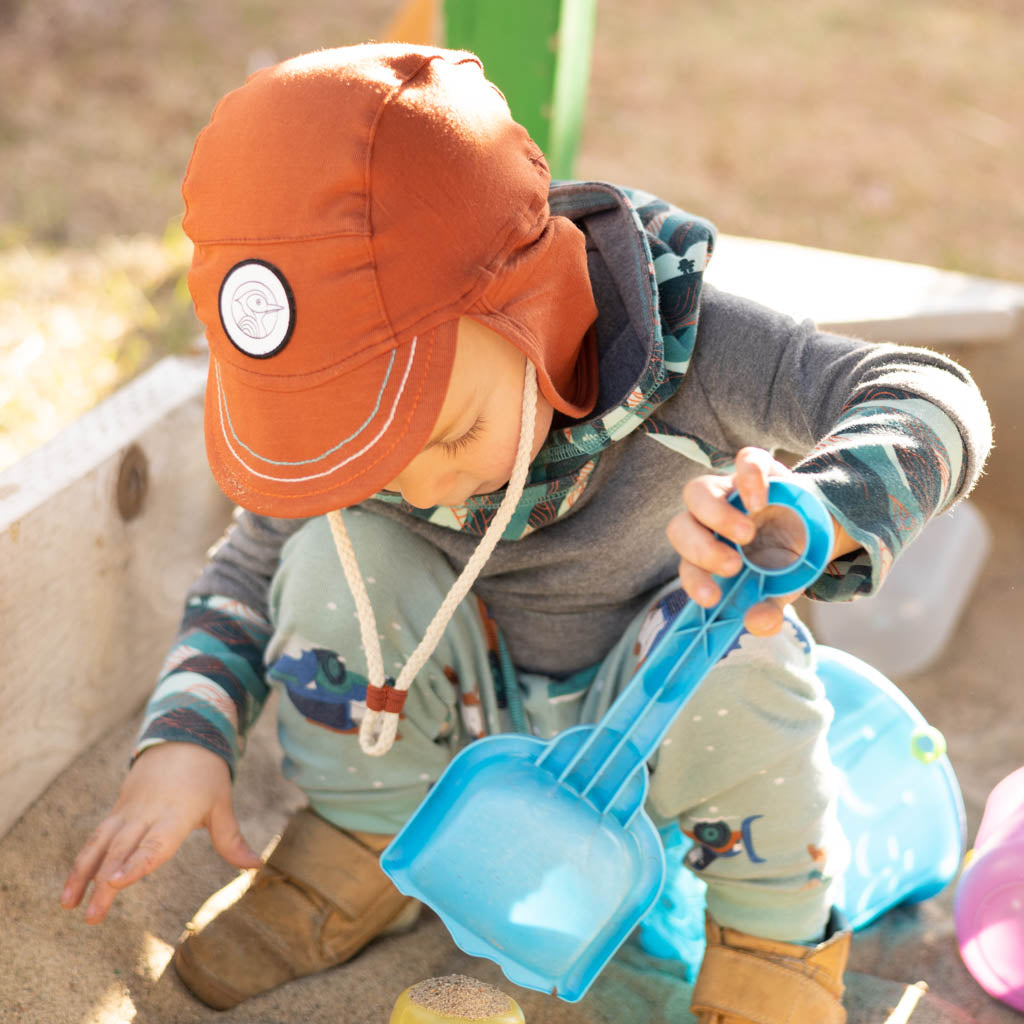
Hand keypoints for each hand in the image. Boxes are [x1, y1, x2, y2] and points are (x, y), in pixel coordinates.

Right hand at [60, 742, 260, 923]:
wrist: (181, 738)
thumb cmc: (206, 775)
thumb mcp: (221, 804)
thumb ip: (231, 839)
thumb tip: (256, 866)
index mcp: (176, 814)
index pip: (154, 843)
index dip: (135, 863)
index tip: (114, 882)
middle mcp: (147, 814)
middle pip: (122, 850)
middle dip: (104, 883)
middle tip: (91, 916)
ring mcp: (128, 812)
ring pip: (100, 843)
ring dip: (82, 874)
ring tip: (67, 906)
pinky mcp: (117, 811)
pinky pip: (96, 837)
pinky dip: (82, 861)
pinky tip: (71, 888)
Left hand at [666, 447, 802, 635]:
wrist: (816, 525)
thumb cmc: (785, 560)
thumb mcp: (780, 590)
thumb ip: (767, 610)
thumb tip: (756, 623)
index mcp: (708, 552)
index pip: (687, 566)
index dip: (695, 581)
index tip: (713, 598)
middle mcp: (708, 521)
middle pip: (679, 527)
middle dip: (701, 549)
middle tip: (733, 565)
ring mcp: (728, 491)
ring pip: (697, 492)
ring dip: (716, 514)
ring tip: (748, 534)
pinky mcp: (755, 468)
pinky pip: (744, 462)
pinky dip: (749, 479)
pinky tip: (761, 502)